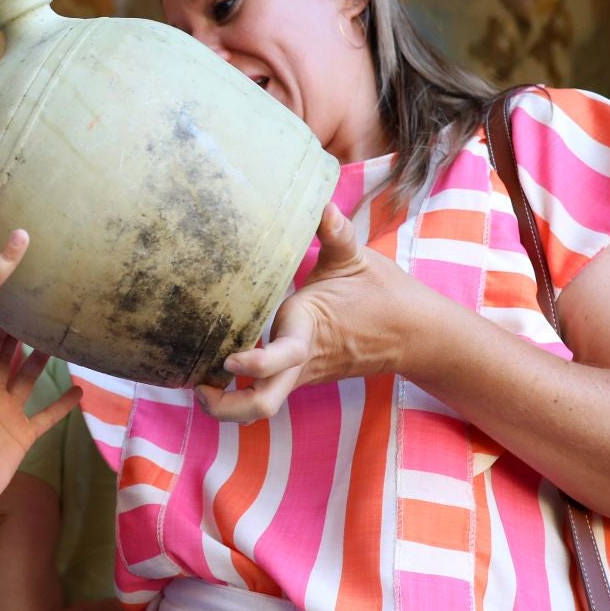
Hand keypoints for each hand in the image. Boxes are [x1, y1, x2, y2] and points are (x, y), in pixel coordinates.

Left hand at [0, 325, 79, 513]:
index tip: (3, 315)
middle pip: (6, 363)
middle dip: (17, 340)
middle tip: (31, 315)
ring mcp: (10, 414)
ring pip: (27, 381)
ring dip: (39, 363)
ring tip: (55, 343)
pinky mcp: (25, 434)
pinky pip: (46, 416)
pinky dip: (62, 405)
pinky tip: (80, 391)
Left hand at [195, 204, 424, 422]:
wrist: (415, 334)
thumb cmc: (382, 292)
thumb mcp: (355, 258)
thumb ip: (334, 232)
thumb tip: (322, 203)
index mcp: (309, 329)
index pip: (281, 358)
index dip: (254, 364)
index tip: (228, 358)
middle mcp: (301, 359)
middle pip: (262, 404)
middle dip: (224, 407)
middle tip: (195, 385)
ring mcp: (300, 373)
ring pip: (262, 406)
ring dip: (228, 404)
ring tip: (198, 382)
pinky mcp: (301, 376)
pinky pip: (267, 392)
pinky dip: (241, 389)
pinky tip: (217, 371)